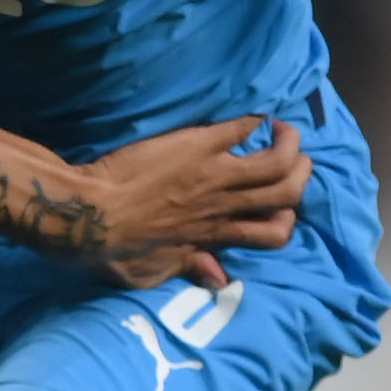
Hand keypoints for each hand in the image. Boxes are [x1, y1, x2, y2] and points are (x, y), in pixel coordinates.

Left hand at [73, 116, 307, 288]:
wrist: (89, 214)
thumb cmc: (112, 249)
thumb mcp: (151, 274)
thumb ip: (188, 270)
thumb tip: (219, 277)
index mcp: (214, 235)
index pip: (273, 233)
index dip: (285, 219)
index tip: (277, 206)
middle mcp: (224, 205)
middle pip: (287, 193)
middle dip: (300, 175)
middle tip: (292, 160)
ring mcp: (216, 173)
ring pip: (277, 162)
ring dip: (290, 144)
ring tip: (283, 132)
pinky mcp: (200, 144)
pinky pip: (243, 127)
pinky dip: (256, 119)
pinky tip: (255, 114)